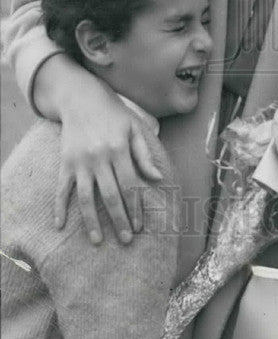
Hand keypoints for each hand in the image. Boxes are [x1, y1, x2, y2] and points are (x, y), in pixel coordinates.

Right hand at [35, 54, 162, 244]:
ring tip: (98, 240)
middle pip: (111, 195)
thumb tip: (157, 178)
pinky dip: (59, 207)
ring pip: (86, 197)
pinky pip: (61, 189)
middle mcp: (99, 157)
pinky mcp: (65, 162)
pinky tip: (60, 225)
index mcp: (119, 149)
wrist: (81, 98)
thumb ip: (144, 154)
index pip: (130, 185)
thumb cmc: (113, 114)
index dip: (136, 207)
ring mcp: (80, 161)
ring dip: (92, 221)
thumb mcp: (134, 128)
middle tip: (126, 240)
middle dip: (119, 220)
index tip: (140, 226)